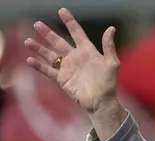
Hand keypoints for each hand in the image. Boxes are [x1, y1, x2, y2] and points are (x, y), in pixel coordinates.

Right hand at [24, 8, 126, 139]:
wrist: (101, 102)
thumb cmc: (108, 83)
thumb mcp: (112, 63)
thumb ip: (108, 46)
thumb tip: (111, 29)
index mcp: (88, 51)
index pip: (77, 33)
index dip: (70, 22)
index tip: (62, 11)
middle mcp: (76, 57)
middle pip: (59, 42)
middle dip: (48, 33)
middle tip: (37, 24)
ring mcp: (68, 68)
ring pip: (50, 55)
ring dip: (39, 48)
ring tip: (28, 41)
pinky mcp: (62, 79)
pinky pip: (48, 70)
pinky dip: (39, 66)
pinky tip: (30, 60)